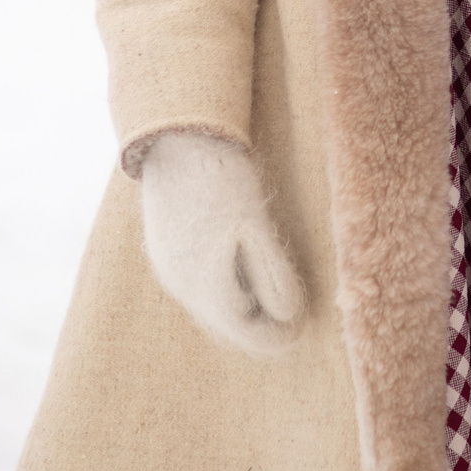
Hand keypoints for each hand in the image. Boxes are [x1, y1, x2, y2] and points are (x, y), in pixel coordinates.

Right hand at [137, 131, 306, 352]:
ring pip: (213, 304)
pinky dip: (226, 284)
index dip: (279, 333)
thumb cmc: (223, 178)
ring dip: (245, 301)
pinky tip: (243, 260)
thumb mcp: (256, 226)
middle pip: (228, 323)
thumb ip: (273, 275)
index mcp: (205, 284)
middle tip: (295, 305)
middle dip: (262, 320)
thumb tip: (291, 319)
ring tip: (274, 282)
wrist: (178, 138)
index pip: (247, 332)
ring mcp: (169, 268)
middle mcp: (181, 284)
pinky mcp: (166, 250)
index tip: (304, 325)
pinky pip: (199, 284)